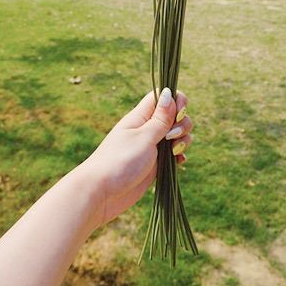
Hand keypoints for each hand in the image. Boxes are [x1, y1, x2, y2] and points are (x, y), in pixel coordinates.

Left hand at [77, 88, 192, 227]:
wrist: (101, 193)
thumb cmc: (120, 161)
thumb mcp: (144, 137)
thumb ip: (161, 118)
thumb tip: (170, 92)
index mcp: (141, 116)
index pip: (163, 96)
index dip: (176, 100)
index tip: (179, 114)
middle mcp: (148, 128)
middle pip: (175, 115)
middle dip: (182, 124)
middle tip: (171, 138)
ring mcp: (152, 146)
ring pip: (177, 134)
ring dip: (183, 140)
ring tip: (174, 152)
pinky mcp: (155, 163)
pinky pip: (174, 153)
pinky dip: (179, 155)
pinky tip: (178, 162)